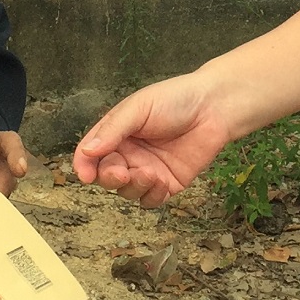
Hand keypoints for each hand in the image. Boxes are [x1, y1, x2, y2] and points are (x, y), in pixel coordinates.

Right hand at [73, 73, 233, 207]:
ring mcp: (148, 170)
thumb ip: (112, 130)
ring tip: (150, 173)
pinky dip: (152, 196)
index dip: (84, 165)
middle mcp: (129, 154)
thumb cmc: (175, 99)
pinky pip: (151, 200)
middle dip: (110, 178)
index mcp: (117, 133)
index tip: (85, 175)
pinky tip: (161, 182)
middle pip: (107, 176)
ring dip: (134, 187)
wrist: (214, 108)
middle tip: (122, 173)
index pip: (91, 154)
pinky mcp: (168, 184)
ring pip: (127, 191)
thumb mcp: (138, 108)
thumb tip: (87, 151)